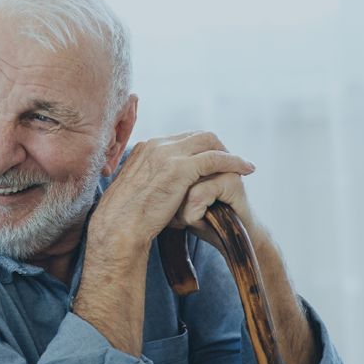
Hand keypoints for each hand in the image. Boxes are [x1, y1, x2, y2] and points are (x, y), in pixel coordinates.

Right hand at [90, 131, 254, 254]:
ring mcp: (167, 154)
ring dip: (229, 152)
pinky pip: (215, 158)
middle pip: (198, 135)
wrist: (117, 228)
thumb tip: (158, 187)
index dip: (201, 149)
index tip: (213, 162)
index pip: (182, 139)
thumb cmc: (123, 219)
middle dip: (218, 147)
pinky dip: (233, 161)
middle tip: (232, 162)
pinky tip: (246, 169)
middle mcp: (156, 145)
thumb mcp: (135, 191)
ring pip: (209, 142)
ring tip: (243, 166)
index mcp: (145, 148)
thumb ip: (149, 181)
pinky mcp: (180, 169)